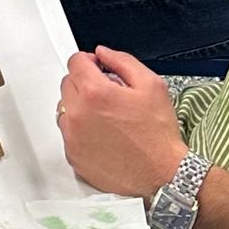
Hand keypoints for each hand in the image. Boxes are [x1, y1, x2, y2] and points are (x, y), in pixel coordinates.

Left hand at [57, 48, 188, 198]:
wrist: (163, 175)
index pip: (75, 62)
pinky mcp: (74, 157)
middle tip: (108, 95)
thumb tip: (103, 53)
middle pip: (68, 83)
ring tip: (105, 117)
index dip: (90, 61)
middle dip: (85, 83)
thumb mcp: (151, 85)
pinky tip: (102, 135)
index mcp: (95, 93)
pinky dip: (80, 130)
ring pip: (65, 108)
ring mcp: (73, 138)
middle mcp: (79, 114)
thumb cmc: (158, 135)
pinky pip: (68, 133)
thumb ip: (122, 61)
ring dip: (80, 106)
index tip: (99, 68)